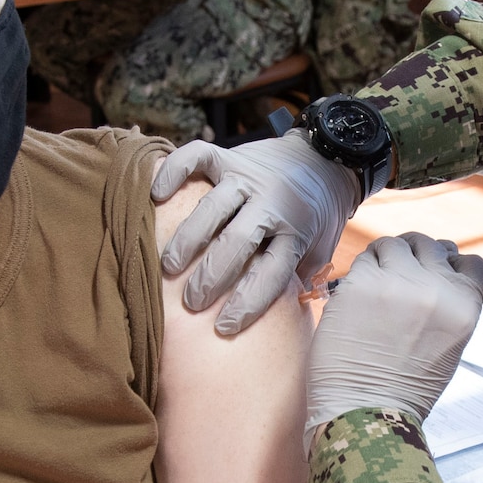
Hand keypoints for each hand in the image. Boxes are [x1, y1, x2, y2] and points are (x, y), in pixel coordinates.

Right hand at [150, 131, 358, 334]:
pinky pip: (197, 157)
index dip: (248, 303)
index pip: (271, 273)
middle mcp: (272, 202)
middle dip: (211, 276)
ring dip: (188, 239)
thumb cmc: (316, 214)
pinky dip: (174, 171)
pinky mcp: (230, 156)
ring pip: (213, 206)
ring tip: (168, 267)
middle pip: (238, 241)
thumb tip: (278, 321)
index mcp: (297, 231)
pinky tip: (157, 195)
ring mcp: (248, 176)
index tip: (223, 327)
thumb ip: (300, 278)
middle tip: (190, 302)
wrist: (325, 157)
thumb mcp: (320, 248)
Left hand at [305, 232, 482, 452]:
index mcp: (464, 307)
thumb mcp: (447, 346)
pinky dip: (362, 269)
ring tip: (375, 280)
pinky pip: (365, 258)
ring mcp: (398, 282)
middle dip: (414, 254)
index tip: (434, 270)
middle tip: (396, 271)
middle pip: (429, 245)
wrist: (367, 411)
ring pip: (394, 244)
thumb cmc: (404, 388)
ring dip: (385, 256)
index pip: (470, 262)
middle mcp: (436, 288)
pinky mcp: (362, 282)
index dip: (451, 262)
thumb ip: (447, 306)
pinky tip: (357, 290)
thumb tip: (436, 270)